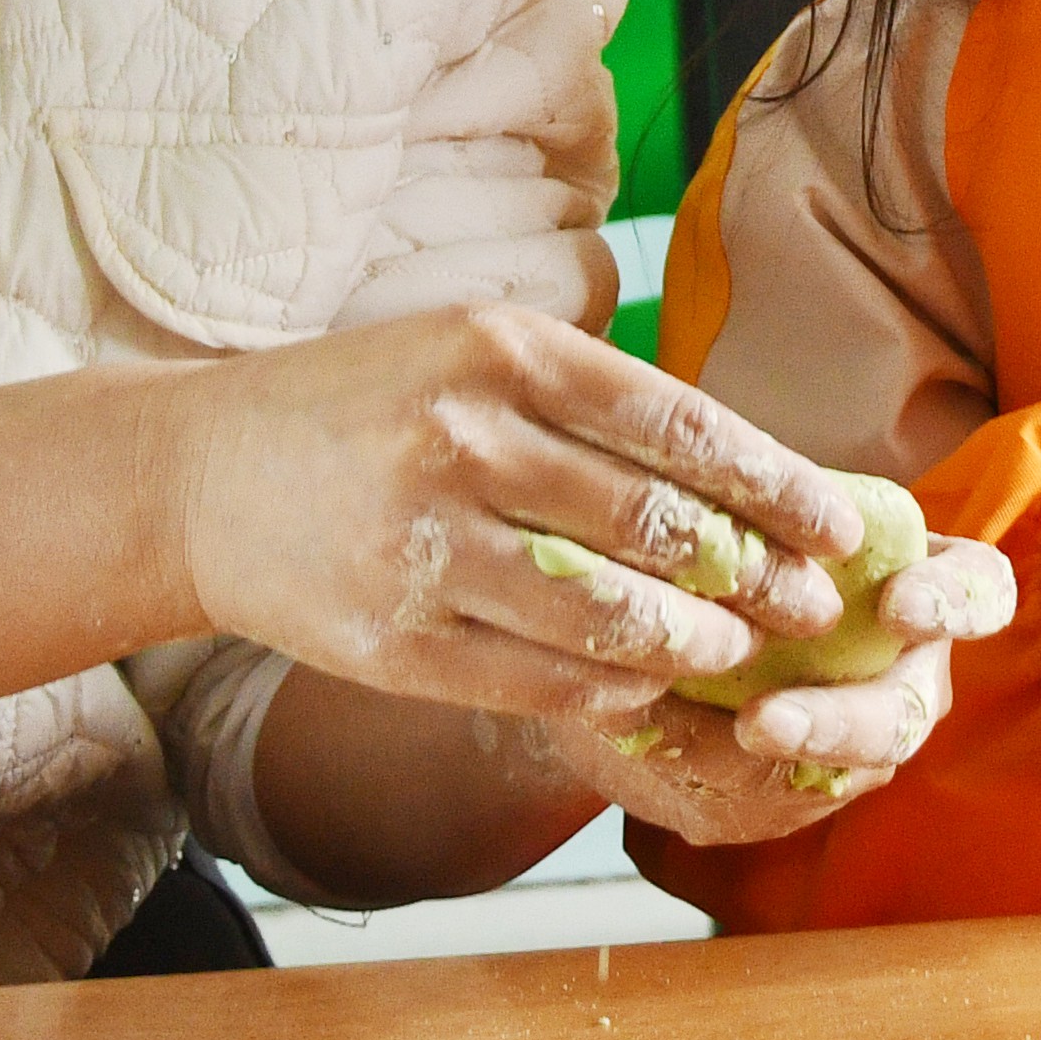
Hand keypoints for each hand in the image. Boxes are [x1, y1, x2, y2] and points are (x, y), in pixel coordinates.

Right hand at [162, 304, 869, 722]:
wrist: (200, 476)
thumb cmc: (371, 406)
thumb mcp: (472, 351)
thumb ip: (592, 400)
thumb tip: (746, 466)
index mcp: (502, 351)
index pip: (680, 426)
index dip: (776, 485)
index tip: (839, 523)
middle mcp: (464, 441)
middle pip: (657, 525)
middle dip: (758, 576)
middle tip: (816, 607)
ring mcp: (423, 548)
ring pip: (607, 613)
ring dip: (697, 643)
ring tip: (741, 653)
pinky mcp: (391, 642)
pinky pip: (536, 677)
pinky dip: (612, 688)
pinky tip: (653, 689)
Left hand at [579, 530, 1020, 842]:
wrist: (670, 631)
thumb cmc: (741, 547)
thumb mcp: (758, 514)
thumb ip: (770, 515)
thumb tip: (730, 502)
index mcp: (925, 588)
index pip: (980, 593)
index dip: (955, 604)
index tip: (900, 605)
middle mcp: (906, 677)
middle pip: (903, 718)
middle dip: (835, 725)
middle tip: (762, 722)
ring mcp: (855, 747)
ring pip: (830, 778)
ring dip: (747, 764)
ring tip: (665, 736)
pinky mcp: (793, 796)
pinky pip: (757, 806)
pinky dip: (696, 776)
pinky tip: (639, 745)